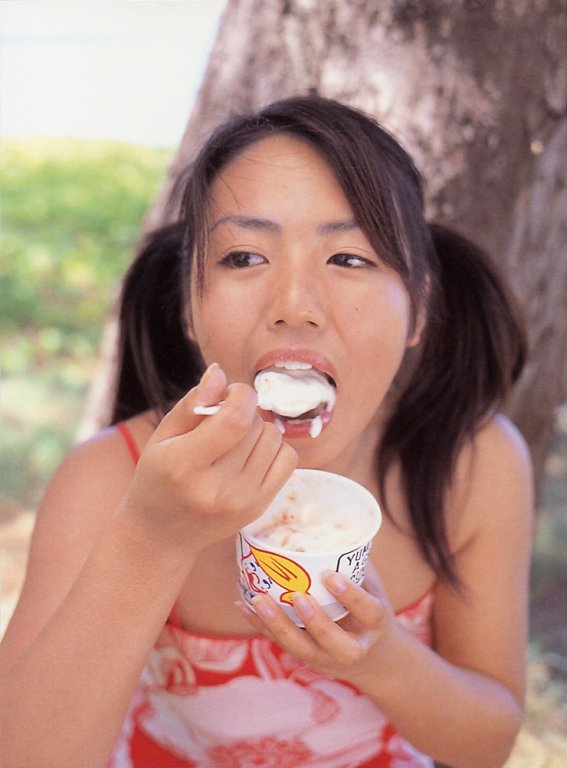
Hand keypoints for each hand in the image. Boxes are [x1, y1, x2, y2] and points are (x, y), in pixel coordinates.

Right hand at [124, 363, 297, 552]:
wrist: (161, 532)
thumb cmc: (160, 476)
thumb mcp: (163, 436)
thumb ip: (192, 403)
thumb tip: (220, 372)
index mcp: (183, 464)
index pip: (234, 419)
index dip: (241, 394)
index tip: (231, 393)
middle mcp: (215, 488)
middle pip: (255, 425)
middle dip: (244, 412)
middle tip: (223, 423)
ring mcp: (241, 501)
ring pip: (273, 438)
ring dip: (258, 430)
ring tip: (234, 441)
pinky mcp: (259, 507)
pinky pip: (288, 459)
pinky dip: (273, 448)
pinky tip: (251, 455)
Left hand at [239, 563, 397, 686]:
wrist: (376, 662)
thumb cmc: (371, 613)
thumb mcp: (375, 589)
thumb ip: (358, 563)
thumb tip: (340, 525)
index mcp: (375, 625)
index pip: (367, 611)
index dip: (350, 595)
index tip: (330, 575)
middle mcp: (352, 648)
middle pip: (331, 640)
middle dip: (314, 620)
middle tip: (297, 596)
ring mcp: (327, 658)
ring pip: (300, 647)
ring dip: (277, 625)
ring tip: (258, 600)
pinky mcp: (306, 659)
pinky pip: (281, 644)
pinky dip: (261, 626)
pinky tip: (242, 605)